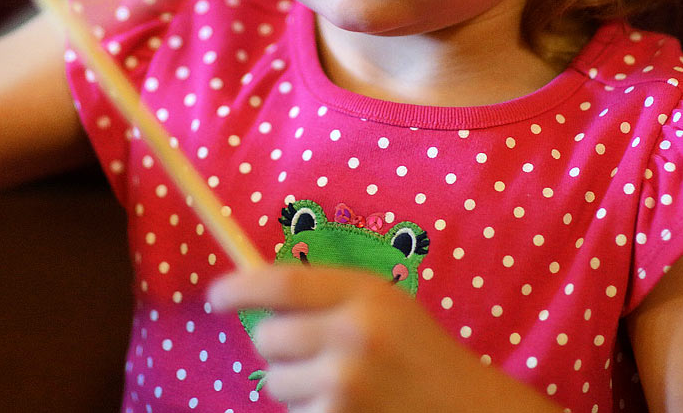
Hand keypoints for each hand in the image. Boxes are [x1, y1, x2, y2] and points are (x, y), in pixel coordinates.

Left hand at [209, 264, 560, 412]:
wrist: (468, 409)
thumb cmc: (419, 353)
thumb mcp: (384, 306)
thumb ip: (328, 297)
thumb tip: (253, 299)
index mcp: (364, 293)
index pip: (279, 282)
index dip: (238, 288)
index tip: (214, 297)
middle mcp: (353, 335)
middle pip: (268, 336)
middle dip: (277, 346)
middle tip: (312, 353)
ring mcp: (345, 385)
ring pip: (274, 383)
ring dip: (295, 387)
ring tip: (343, 386)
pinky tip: (350, 410)